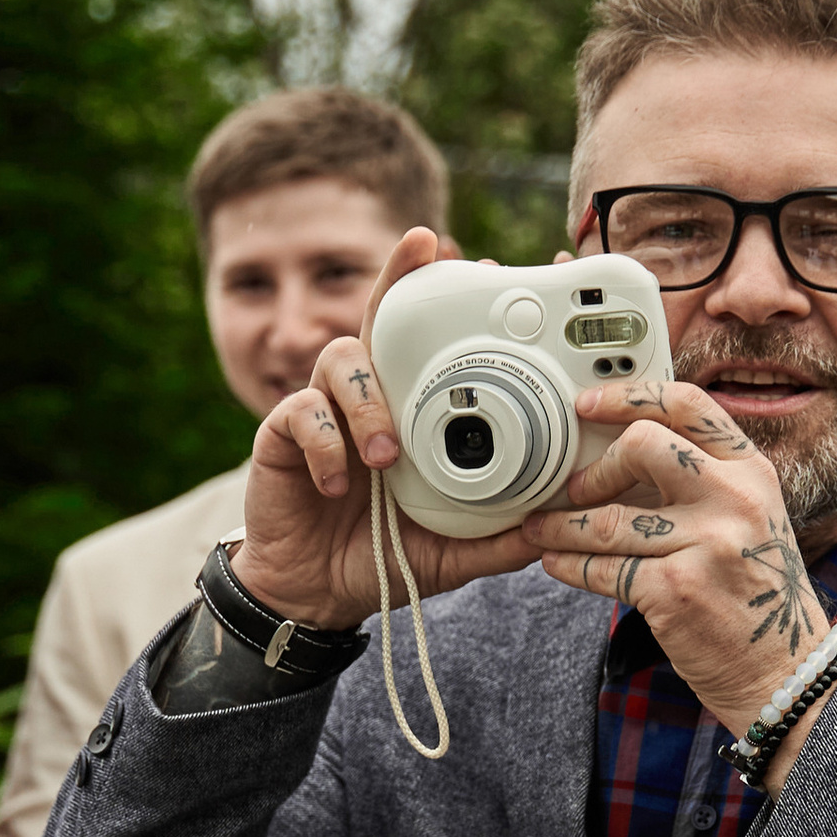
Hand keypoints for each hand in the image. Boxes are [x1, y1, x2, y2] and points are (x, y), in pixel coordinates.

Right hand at [235, 226, 543, 630]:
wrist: (316, 593)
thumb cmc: (383, 554)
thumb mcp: (454, 550)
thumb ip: (500, 537)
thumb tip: (554, 526)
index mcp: (414, 411)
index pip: (435, 342)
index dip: (456, 299)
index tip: (493, 264)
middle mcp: (372, 396)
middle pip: (382, 314)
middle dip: (401, 272)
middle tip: (425, 243)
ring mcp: (325, 410)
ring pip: (342, 358)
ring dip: (369, 401)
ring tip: (385, 455)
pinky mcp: (282, 434)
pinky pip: (302, 414)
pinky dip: (324, 444)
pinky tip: (337, 482)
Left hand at [525, 382, 832, 759]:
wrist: (784, 671)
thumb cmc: (757, 595)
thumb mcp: (750, 521)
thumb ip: (703, 482)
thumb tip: (622, 454)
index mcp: (751, 471)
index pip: (687, 404)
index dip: (629, 397)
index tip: (588, 405)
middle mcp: (734, 499)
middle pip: (643, 446)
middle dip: (595, 469)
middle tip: (572, 488)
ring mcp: (707, 544)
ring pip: (607, 520)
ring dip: (561, 526)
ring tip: (540, 530)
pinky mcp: (676, 591)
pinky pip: (603, 569)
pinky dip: (570, 567)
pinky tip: (557, 564)